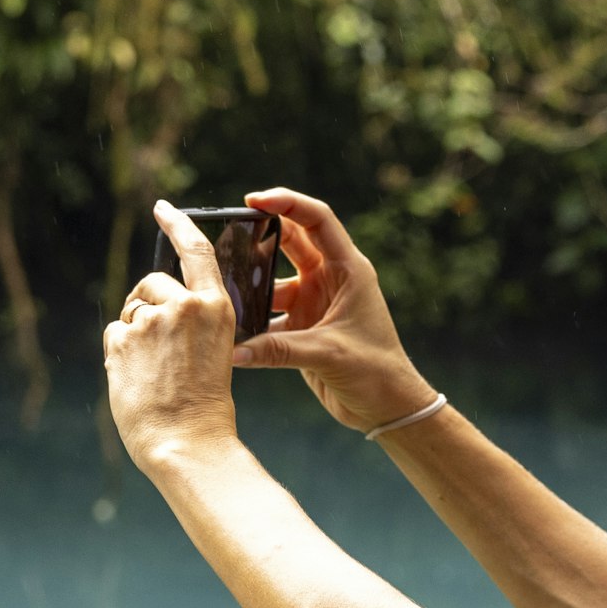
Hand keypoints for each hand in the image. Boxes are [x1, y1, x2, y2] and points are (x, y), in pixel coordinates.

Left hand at [104, 199, 248, 468]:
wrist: (188, 443)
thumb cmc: (203, 408)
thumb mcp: (213, 353)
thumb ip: (190, 324)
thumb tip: (149, 308)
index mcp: (216, 308)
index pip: (196, 251)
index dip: (178, 224)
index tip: (162, 207)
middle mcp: (185, 306)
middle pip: (152, 284)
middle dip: (145, 305)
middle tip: (154, 347)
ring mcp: (152, 320)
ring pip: (130, 313)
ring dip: (133, 337)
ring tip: (151, 374)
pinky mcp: (124, 337)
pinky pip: (114, 335)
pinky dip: (119, 355)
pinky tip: (136, 380)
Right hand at [232, 188, 435, 432]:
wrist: (387, 407)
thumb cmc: (376, 373)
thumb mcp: (328, 354)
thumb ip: (279, 350)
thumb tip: (233, 350)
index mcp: (349, 270)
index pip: (317, 220)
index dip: (287, 203)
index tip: (253, 200)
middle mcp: (331, 279)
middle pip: (290, 241)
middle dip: (259, 233)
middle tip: (225, 230)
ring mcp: (315, 301)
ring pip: (273, 280)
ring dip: (250, 282)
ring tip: (219, 284)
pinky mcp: (304, 326)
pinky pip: (270, 313)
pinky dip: (251, 317)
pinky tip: (229, 323)